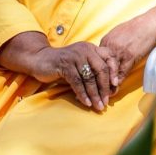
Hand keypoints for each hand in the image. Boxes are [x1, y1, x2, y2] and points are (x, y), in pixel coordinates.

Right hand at [0, 32, 119, 110]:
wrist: (40, 60)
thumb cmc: (63, 65)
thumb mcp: (81, 64)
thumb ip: (93, 72)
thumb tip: (108, 90)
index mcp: (92, 48)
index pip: (109, 57)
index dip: (114, 72)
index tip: (115, 86)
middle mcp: (85, 50)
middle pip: (101, 69)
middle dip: (104, 88)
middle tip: (106, 102)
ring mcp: (75, 56)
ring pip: (89, 78)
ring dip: (94, 94)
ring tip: (98, 106)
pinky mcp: (65, 64)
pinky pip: (77, 82)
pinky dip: (82, 94)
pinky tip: (86, 102)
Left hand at [100, 0, 155, 83]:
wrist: (152, 23)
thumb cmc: (138, 27)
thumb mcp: (121, 33)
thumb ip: (113, 44)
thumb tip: (109, 54)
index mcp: (106, 40)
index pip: (97, 59)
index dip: (96, 71)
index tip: (94, 80)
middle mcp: (110, 45)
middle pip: (99, 66)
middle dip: (98, 80)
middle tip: (97, 91)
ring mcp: (119, 51)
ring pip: (109, 71)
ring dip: (106, 84)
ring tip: (105, 94)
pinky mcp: (129, 56)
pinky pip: (121, 72)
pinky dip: (118, 81)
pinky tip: (116, 88)